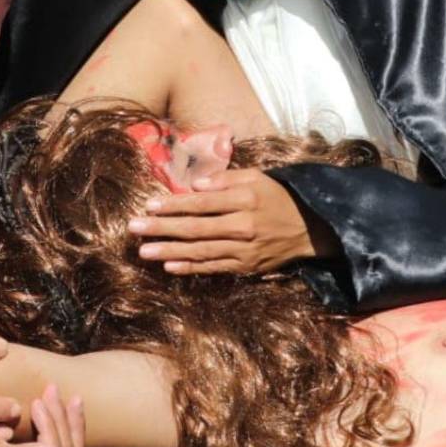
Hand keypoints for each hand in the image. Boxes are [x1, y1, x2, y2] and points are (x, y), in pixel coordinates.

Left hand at [128, 168, 325, 275]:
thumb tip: (194, 184)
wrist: (311, 229)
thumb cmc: (279, 197)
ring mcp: (244, 250)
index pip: (202, 203)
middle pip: (195, 228)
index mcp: (245, 200)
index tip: (149, 205)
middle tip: (134, 229)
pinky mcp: (246, 267)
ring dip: (169, 252)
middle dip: (161, 229)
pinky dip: (191, 268)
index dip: (173, 205)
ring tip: (144, 251)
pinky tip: (169, 266)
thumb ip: (225, 179)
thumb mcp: (258, 178)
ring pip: (200, 251)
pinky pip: (213, 268)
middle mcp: (243, 226)